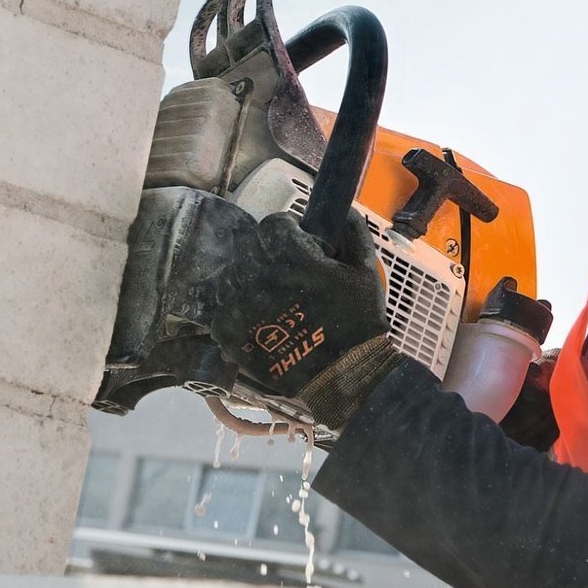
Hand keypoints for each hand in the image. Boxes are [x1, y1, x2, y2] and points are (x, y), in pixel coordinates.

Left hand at [212, 208, 388, 399]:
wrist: (344, 376)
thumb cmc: (358, 322)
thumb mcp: (366, 271)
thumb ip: (354, 232)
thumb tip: (340, 211)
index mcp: (291, 258)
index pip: (272, 224)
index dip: (286, 231)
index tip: (296, 244)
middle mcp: (258, 278)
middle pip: (246, 246)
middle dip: (264, 253)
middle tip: (282, 271)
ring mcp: (239, 308)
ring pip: (230, 277)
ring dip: (246, 281)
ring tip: (268, 297)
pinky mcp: (229, 335)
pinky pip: (221, 310)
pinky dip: (236, 311)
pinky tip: (257, 320)